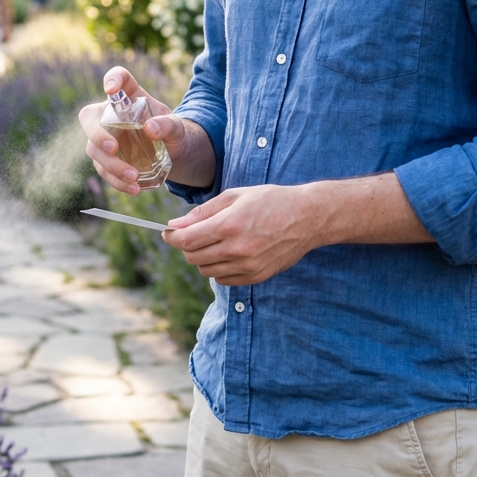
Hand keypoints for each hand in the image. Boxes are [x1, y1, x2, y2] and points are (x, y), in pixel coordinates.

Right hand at [79, 67, 184, 195]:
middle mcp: (111, 116)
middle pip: (89, 117)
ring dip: (111, 165)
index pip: (117, 78)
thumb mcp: (177, 128)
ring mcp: (105, 139)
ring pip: (94, 150)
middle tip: (113, 148)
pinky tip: (134, 188)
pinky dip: (117, 181)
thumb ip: (168, 125)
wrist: (175, 154)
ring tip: (133, 176)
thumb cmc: (172, 132)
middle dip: (96, 133)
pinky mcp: (106, 161)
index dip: (112, 79)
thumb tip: (151, 129)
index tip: (112, 89)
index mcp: (130, 97)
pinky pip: (104, 171)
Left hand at [162, 185, 319, 285]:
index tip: (168, 232)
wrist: (308, 217)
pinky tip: (228, 253)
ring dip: (202, 258)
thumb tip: (175, 225)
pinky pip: (223, 280)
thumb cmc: (271, 200)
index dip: (172, 237)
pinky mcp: (256, 276)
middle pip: (193, 257)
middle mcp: (238, 249)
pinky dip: (219, 268)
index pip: (187, 240)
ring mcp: (248, 266)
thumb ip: (202, 212)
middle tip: (193, 234)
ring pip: (206, 271)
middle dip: (186, 246)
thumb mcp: (235, 196)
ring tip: (214, 242)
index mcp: (230, 225)